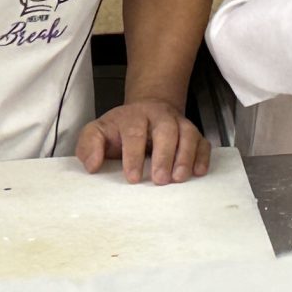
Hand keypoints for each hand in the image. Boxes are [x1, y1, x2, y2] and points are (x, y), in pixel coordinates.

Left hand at [76, 100, 210, 184]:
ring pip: (188, 133)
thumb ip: (88, 145)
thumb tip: (92, 165)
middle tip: (160, 180)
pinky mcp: (193, 133)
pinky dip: (203, 156)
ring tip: (179, 178)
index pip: (134, 132)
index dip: (133, 155)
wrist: (146, 111)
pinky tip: (199, 172)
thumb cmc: (120, 129)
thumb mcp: (97, 132)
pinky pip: (203, 141)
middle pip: (166, 130)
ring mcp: (179, 123)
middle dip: (164, 155)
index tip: (132, 178)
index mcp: (133, 116)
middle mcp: (159, 116)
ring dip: (185, 156)